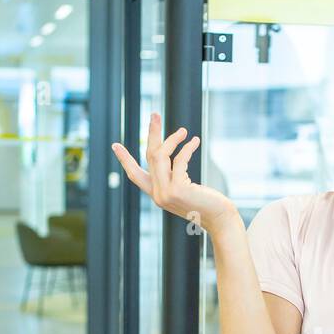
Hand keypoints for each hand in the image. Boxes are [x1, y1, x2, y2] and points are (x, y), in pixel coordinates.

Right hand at [112, 112, 240, 235]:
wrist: (219, 218)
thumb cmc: (206, 203)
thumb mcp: (185, 189)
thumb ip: (173, 177)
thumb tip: (166, 155)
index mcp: (156, 195)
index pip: (135, 175)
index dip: (125, 159)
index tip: (114, 145)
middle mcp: (157, 195)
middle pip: (150, 157)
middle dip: (152, 134)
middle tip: (155, 114)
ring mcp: (166, 193)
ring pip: (161, 156)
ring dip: (172, 139)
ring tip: (184, 131)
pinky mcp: (178, 189)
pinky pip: (179, 160)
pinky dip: (187, 148)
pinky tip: (195, 142)